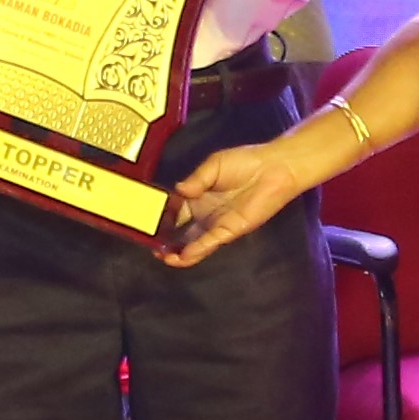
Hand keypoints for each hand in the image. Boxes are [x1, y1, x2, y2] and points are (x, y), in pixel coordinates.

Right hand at [157, 128, 337, 268]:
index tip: (146, 224)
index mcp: (197, 195)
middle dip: (165, 239)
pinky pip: (209, 243)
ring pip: (193, 242)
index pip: (174, 210)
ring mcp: (216, 223)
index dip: (161, 218)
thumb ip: (195, 180)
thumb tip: (177, 191)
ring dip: (178, 251)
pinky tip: (182, 255)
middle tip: (151, 245)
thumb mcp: (214, 165)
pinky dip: (196, 250)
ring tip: (163, 256)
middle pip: (180, 231)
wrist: (273, 169)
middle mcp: (204, 212)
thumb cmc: (245, 162)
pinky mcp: (229, 230)